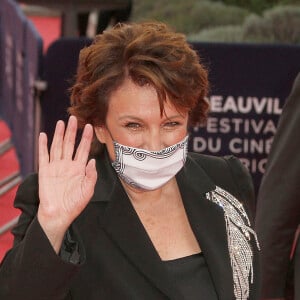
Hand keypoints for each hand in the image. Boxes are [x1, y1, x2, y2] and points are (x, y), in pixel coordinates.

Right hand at [37, 116, 96, 251]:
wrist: (59, 214)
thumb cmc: (75, 204)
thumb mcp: (88, 190)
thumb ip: (91, 175)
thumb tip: (92, 160)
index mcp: (79, 168)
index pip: (83, 149)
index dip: (86, 138)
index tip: (90, 126)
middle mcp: (68, 165)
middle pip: (70, 144)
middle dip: (72, 131)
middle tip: (74, 118)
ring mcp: (56, 167)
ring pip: (58, 146)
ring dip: (59, 134)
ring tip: (61, 122)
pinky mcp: (45, 171)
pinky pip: (44, 155)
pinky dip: (43, 145)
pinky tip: (44, 135)